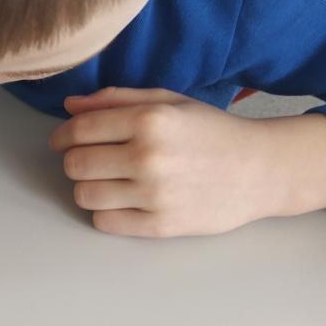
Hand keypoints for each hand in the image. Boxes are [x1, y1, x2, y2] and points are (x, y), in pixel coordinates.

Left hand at [49, 87, 325, 236]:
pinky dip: (105, 213)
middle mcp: (148, 157)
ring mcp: (154, 194)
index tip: (64, 141)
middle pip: (75, 165)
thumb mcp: (169, 102)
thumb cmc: (212, 132)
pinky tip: (123, 201)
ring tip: (109, 181)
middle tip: (93, 160)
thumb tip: (70, 106)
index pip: (78, 131)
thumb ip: (117, 100)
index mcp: (150, 120)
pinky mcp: (161, 225)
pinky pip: (104, 223)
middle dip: (76, 161)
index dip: (63, 137)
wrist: (262, 170)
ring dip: (88, 188)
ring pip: (84, 196)